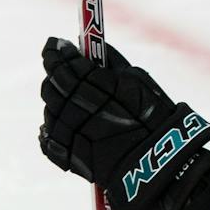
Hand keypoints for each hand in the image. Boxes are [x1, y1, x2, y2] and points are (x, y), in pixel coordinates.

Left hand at [39, 37, 209, 209]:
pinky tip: (57, 126)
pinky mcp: (70, 157)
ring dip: (55, 102)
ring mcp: (71, 133)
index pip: (66, 63)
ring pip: (49, 110)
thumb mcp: (139, 82)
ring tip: (67, 101)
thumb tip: (91, 44)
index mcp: (94, 85)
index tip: (56, 44)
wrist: (161, 165)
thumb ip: (112, 61)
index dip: (58, 52)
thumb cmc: (156, 119)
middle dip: (54, 73)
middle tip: (58, 67)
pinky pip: (48, 140)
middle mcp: (77, 107)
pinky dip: (49, 131)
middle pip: (53, 85)